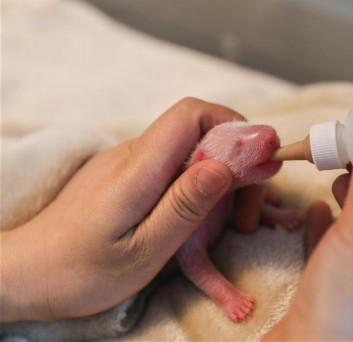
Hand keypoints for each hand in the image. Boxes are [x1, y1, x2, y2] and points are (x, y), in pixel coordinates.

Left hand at [0, 98, 242, 321]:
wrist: (29, 273)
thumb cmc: (81, 271)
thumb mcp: (142, 250)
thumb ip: (184, 206)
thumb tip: (224, 166)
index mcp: (139, 168)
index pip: (192, 114)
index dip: (234, 126)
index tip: (261, 161)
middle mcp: (135, 155)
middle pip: (200, 133)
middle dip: (237, 165)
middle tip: (247, 216)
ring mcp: (131, 164)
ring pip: (192, 153)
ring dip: (222, 183)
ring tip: (230, 226)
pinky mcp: (130, 177)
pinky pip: (176, 169)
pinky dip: (203, 189)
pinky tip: (206, 221)